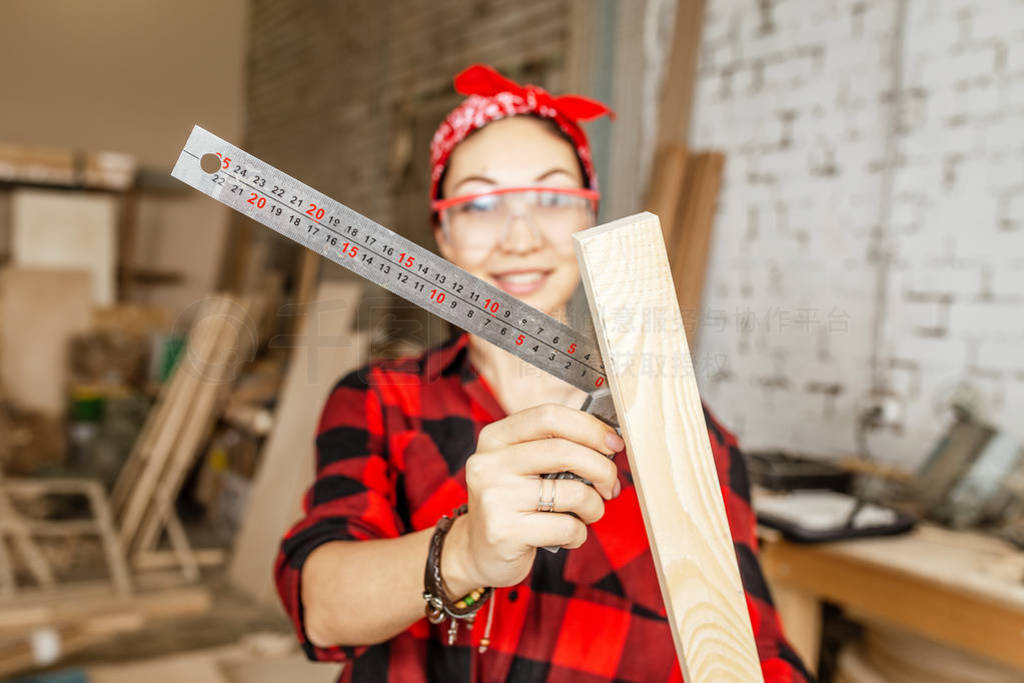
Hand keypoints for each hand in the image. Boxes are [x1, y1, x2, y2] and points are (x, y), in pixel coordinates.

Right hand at [442, 404, 623, 592]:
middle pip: (564, 451)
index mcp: (496, 438)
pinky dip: (579, 533)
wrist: (479, 552)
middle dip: (602, 468)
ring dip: (594, 506)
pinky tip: (568, 535)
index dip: (589, 427)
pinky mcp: (504, 532)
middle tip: (611, 485)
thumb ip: (556, 448)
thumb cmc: (515, 504)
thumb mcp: (525, 467)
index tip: (614, 443)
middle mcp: (489, 463)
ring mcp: (495, 497)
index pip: (549, 416)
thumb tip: (610, 440)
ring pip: (573, 492)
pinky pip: (566, 527)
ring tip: (588, 513)